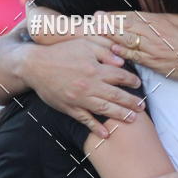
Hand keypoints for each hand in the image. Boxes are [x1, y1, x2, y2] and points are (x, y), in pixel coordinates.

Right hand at [21, 37, 143, 137]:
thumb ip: (104, 50)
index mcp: (95, 69)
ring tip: (133, 119)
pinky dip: (96, 128)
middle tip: (142, 106)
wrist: (34, 66)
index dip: (132, 80)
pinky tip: (106, 134)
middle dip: (132, 102)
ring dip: (121, 115)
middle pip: (116, 96)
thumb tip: (121, 62)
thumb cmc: (61, 52)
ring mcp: (79, 99)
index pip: (120, 76)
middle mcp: (90, 85)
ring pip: (105, 109)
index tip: (138, 83)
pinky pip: (85, 120)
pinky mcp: (69, 108)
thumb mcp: (84, 43)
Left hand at [98, 10, 177, 79]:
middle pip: (125, 26)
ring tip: (94, 33)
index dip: (114, 15)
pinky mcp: (155, 61)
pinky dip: (123, 51)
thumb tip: (151, 17)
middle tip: (89, 21)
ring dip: (109, 36)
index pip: (131, 17)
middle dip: (106, 23)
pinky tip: (111, 49)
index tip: (100, 14)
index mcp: (158, 21)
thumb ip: (163, 19)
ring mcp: (153, 47)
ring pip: (127, 39)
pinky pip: (136, 56)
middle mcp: (153, 33)